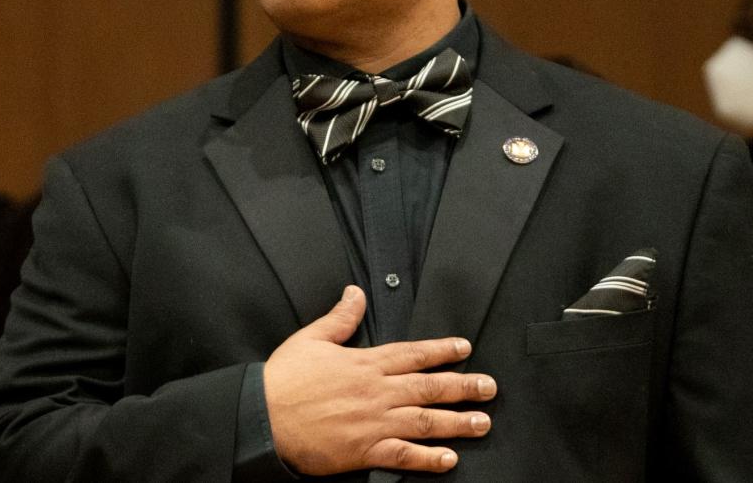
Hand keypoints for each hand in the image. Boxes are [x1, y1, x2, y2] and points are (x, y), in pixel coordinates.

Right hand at [263, 285, 496, 474]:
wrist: (263, 417)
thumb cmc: (283, 380)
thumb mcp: (311, 339)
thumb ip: (340, 318)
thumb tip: (355, 293)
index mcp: (365, 363)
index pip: (413, 354)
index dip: (442, 351)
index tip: (464, 349)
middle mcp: (377, 391)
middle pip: (429, 387)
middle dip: (463, 386)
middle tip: (489, 387)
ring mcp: (373, 422)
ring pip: (424, 421)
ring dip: (456, 422)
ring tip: (482, 423)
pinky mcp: (364, 450)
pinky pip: (403, 456)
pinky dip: (427, 459)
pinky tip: (448, 460)